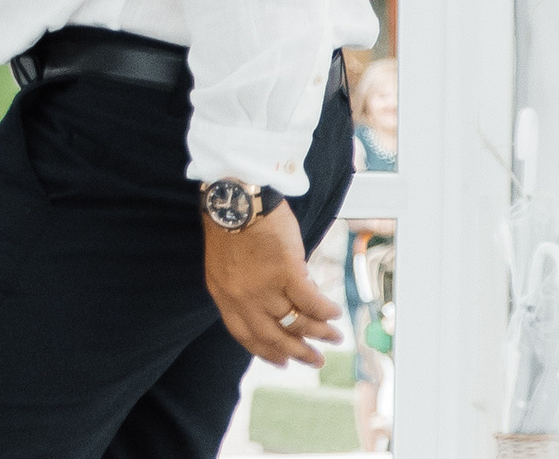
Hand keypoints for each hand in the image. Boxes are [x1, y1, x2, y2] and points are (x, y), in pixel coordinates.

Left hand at [205, 203, 340, 366]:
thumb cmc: (232, 222)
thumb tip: (271, 307)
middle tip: (315, 361)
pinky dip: (325, 311)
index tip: (281, 361)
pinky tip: (335, 314)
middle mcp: (242, 296)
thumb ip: (242, 287)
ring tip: (334, 337)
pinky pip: (311, 302)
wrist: (237, 196)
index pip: (244, 333)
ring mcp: (264, 286)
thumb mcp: (225, 263)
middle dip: (297, 352)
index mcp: (223, 294)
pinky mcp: (286, 272)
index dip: (265, 351)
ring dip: (319, 333)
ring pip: (296, 321)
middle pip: (273, 336)